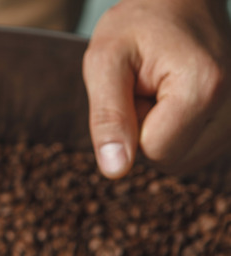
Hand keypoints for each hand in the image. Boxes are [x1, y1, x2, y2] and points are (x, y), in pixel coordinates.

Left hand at [83, 0, 230, 177]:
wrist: (177, 1)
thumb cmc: (137, 24)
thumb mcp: (105, 61)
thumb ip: (107, 118)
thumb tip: (116, 171)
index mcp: (203, 88)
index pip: (155, 151)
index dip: (130, 127)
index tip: (133, 88)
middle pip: (170, 160)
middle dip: (144, 132)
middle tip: (143, 88)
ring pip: (180, 160)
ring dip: (157, 132)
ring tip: (156, 90)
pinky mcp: (230, 122)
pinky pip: (190, 151)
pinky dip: (173, 132)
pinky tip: (170, 99)